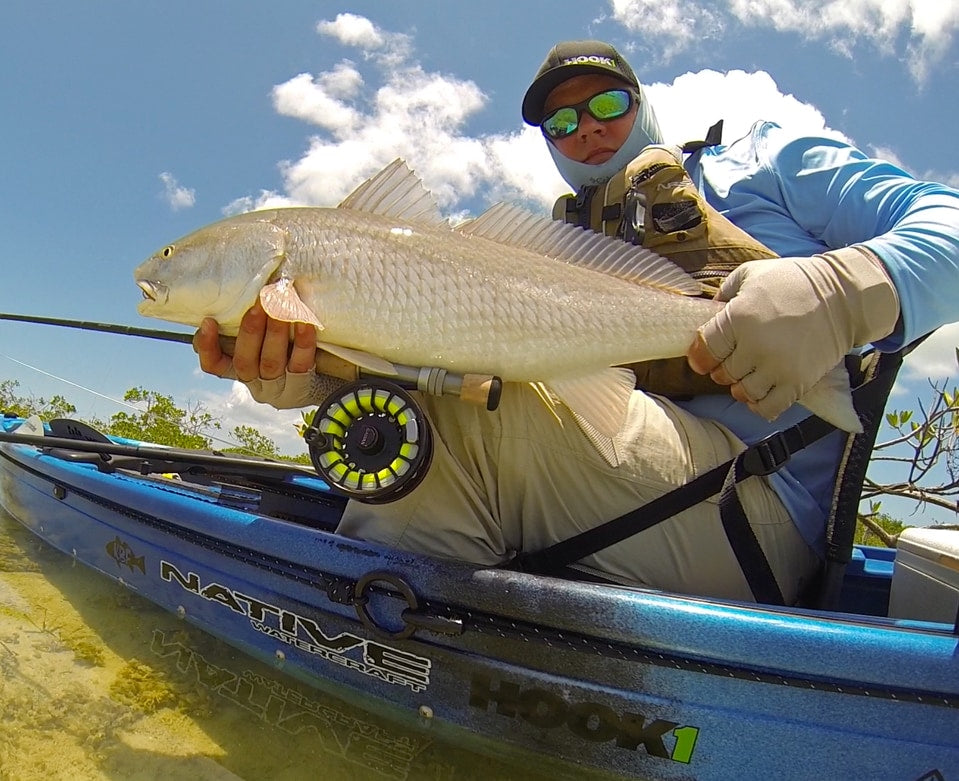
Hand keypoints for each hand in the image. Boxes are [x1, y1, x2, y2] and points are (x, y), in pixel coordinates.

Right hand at [194, 303, 335, 408]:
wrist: (319, 382)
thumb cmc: (283, 349)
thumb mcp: (260, 342)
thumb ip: (245, 326)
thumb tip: (239, 292)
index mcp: (237, 370)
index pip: (214, 365)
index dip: (207, 346)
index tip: (208, 321)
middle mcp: (255, 382)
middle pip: (245, 361)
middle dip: (250, 330)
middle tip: (260, 303)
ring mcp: (278, 386)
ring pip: (271, 362)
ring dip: (275, 331)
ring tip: (283, 306)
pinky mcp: (302, 384)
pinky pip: (301, 363)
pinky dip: (303, 342)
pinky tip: (305, 322)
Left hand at [687, 247, 899, 421]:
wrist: (843, 295)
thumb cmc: (792, 281)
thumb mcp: (750, 274)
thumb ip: (723, 293)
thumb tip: (707, 315)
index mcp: (738, 318)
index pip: (704, 351)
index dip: (701, 356)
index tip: (706, 355)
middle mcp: (755, 346)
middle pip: (722, 373)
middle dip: (723, 369)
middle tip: (735, 359)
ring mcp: (777, 367)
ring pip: (742, 393)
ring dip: (741, 386)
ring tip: (750, 374)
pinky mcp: (797, 383)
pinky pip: (767, 408)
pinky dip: (760, 404)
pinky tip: (763, 390)